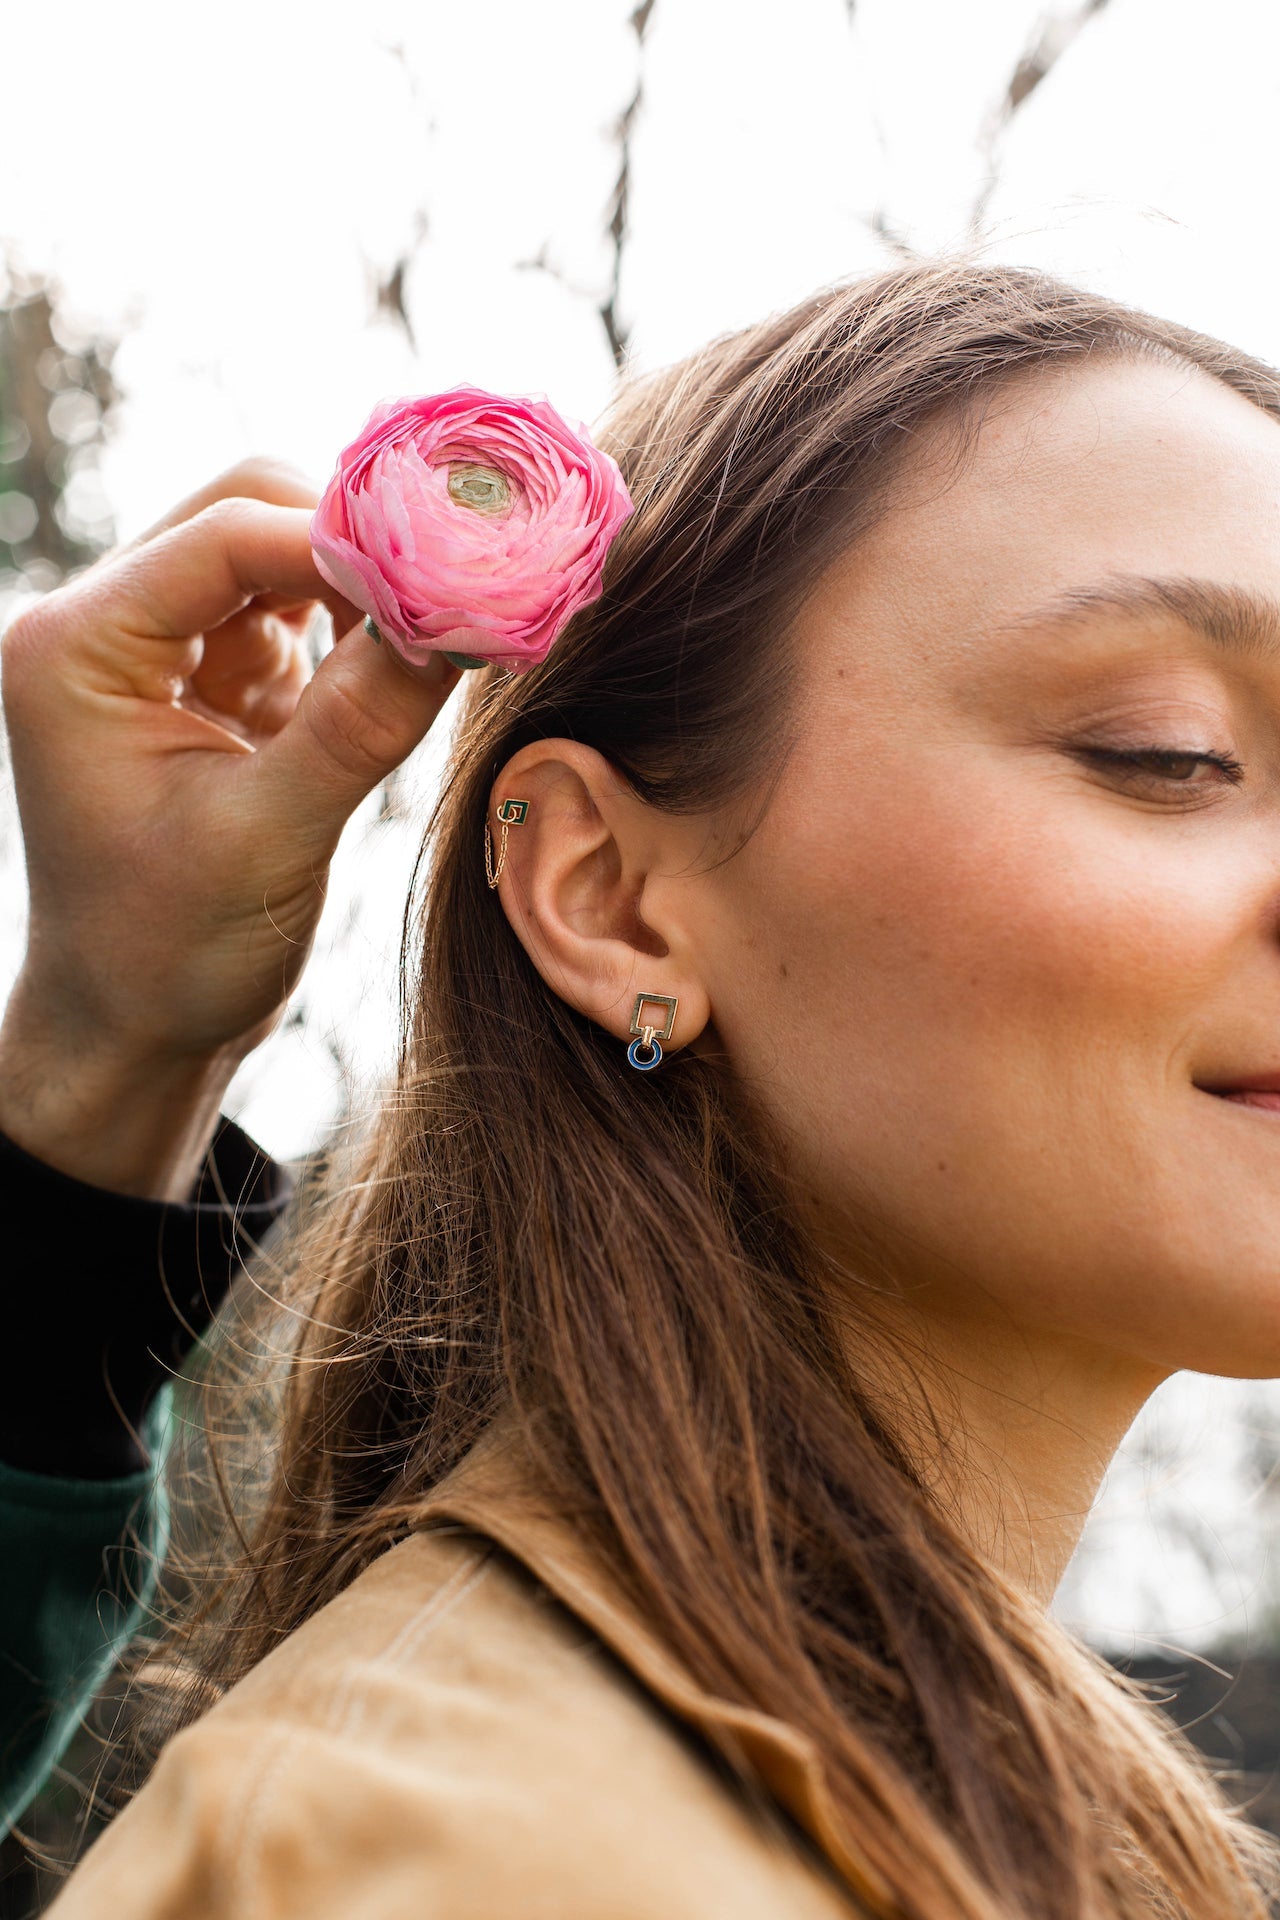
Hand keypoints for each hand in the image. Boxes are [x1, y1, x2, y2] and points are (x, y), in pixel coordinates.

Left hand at [0, 459, 460, 1198]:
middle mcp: (108, 626)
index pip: (222, 538)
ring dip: (370, 581)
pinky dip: (367, 623)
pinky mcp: (217, 678)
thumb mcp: (269, 839)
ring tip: (450, 629)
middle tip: (463, 587)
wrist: (136, 1027)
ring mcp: (164, 646)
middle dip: (360, 543)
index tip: (456, 567)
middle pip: (248, 512)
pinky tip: (419, 658)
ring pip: (282, 550)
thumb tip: (461, 617)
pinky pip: (304, 610)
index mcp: (78, 649)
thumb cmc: (169, 952)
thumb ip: (360, 723)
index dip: (347, 539)